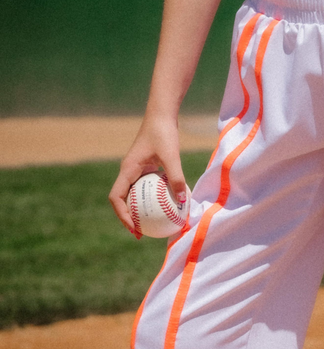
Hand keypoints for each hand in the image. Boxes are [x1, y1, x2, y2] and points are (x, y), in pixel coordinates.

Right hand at [109, 116, 187, 235]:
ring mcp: (136, 169)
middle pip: (122, 200)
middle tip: (142, 233)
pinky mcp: (146, 167)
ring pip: (133, 194)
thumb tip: (183, 201)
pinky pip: (146, 187)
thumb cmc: (163, 133)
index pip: (116, 197)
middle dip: (129, 218)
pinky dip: (152, 198)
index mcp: (127, 170)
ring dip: (139, 210)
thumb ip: (176, 177)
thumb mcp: (171, 156)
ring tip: (153, 225)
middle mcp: (128, 171)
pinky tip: (168, 206)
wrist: (161, 114)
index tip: (134, 228)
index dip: (122, 215)